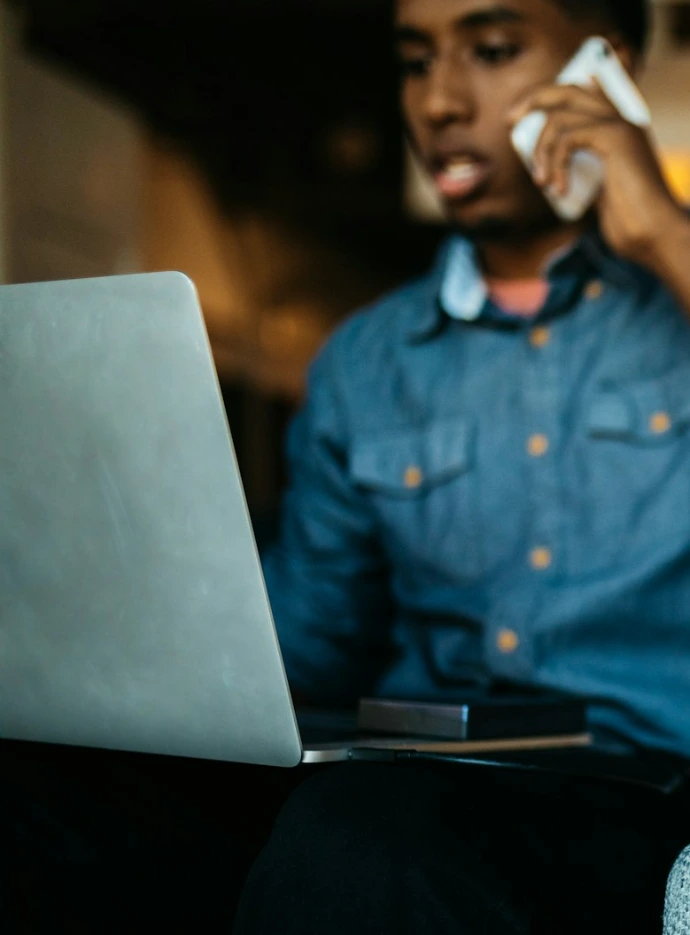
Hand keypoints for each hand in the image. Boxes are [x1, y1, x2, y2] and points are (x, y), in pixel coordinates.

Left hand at [508, 82, 687, 272]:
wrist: (653, 232)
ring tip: (541, 182)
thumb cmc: (627, 219)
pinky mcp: (615, 137)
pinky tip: (558, 188)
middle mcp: (620, 118)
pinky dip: (555, 162)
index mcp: (617, 127)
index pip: (581, 91)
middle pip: (568, 88)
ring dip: (540, 149)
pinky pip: (567, 138)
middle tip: (510, 120)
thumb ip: (583, 170)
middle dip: (534, 99)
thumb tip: (552, 167)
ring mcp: (619, 125)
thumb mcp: (599, 189)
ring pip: (560, 116)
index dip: (548, 95)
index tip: (519, 115)